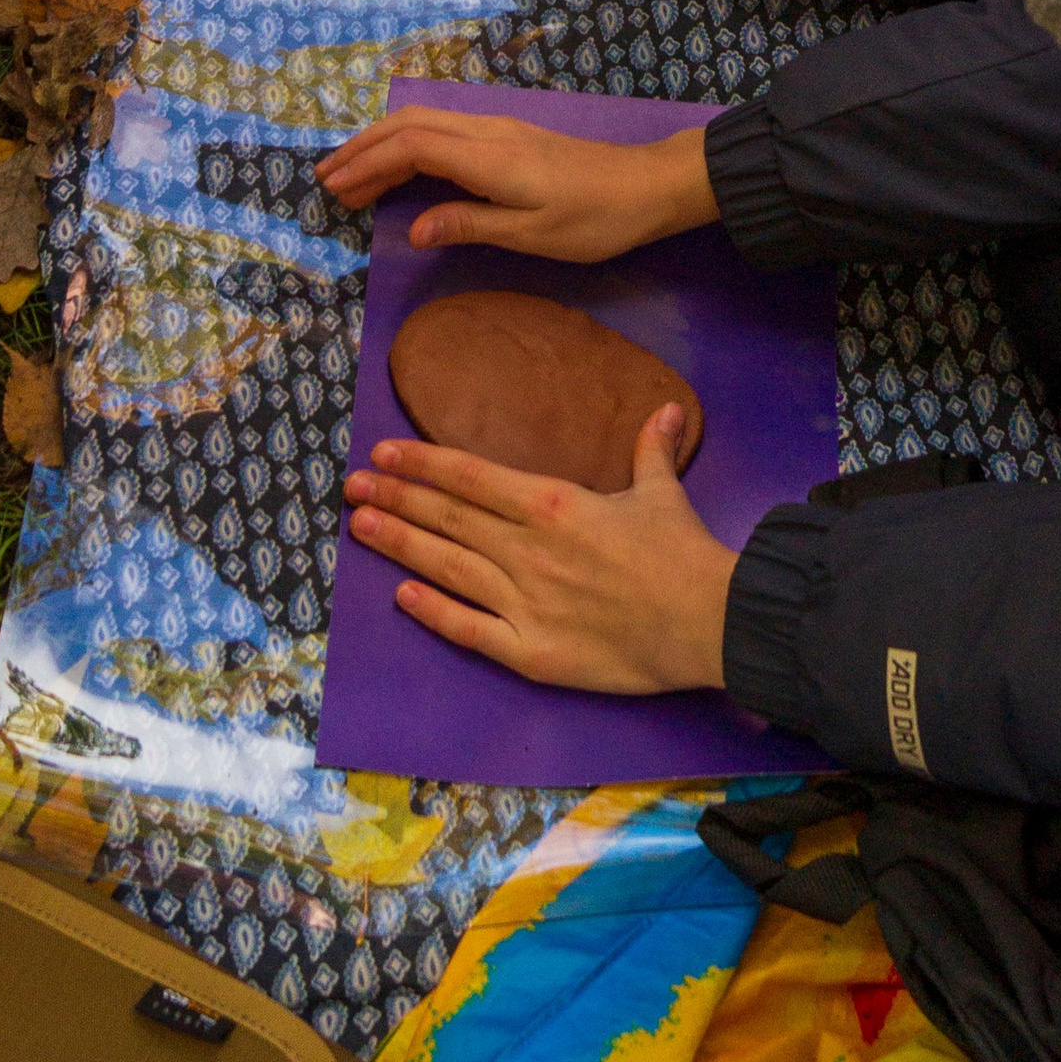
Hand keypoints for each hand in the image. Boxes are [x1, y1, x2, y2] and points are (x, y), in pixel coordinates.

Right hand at [316, 107, 717, 256]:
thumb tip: (412, 229)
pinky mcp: (509, 136)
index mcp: (488, 156)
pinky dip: (410, 145)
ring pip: (426, 123)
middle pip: (410, 125)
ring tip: (353, 176)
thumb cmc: (595, 219)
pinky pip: (445, 130)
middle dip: (364, 149)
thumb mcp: (532, 234)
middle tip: (327, 181)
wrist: (647, 186)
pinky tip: (402, 167)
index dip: (367, 164)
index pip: (412, 147)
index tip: (334, 188)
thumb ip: (470, 224)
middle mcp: (488, 132)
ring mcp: (499, 129)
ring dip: (384, 144)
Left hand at [346, 414, 735, 690]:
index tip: (385, 453)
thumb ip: (652, 449)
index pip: (471, 477)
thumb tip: (668, 409)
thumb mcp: (663, 492)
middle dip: (396, 498)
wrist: (708, 623)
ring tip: (361, 527)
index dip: (423, 464)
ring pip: (448, 566)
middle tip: (352, 486)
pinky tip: (403, 596)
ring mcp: (525, 603)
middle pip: (448, 518)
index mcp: (552, 504)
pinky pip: (471, 629)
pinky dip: (434, 611)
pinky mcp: (532, 652)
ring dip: (400, 545)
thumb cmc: (684, 554)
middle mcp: (527, 549)